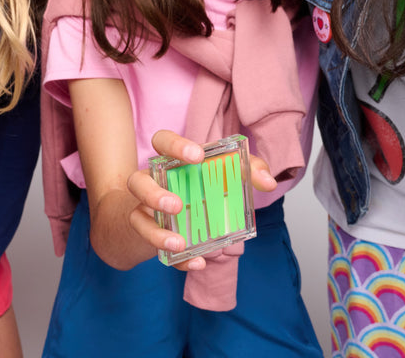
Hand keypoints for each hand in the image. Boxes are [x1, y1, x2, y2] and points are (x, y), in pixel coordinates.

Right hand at [126, 129, 275, 270]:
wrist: (179, 216)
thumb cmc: (203, 188)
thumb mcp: (229, 175)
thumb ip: (250, 170)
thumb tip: (268, 182)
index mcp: (171, 161)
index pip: (162, 141)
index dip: (175, 145)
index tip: (197, 157)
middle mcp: (153, 183)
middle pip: (137, 181)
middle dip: (153, 193)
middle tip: (177, 205)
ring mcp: (147, 211)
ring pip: (137, 218)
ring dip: (155, 232)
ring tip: (179, 242)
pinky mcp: (151, 236)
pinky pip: (155, 249)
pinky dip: (176, 259)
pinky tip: (196, 262)